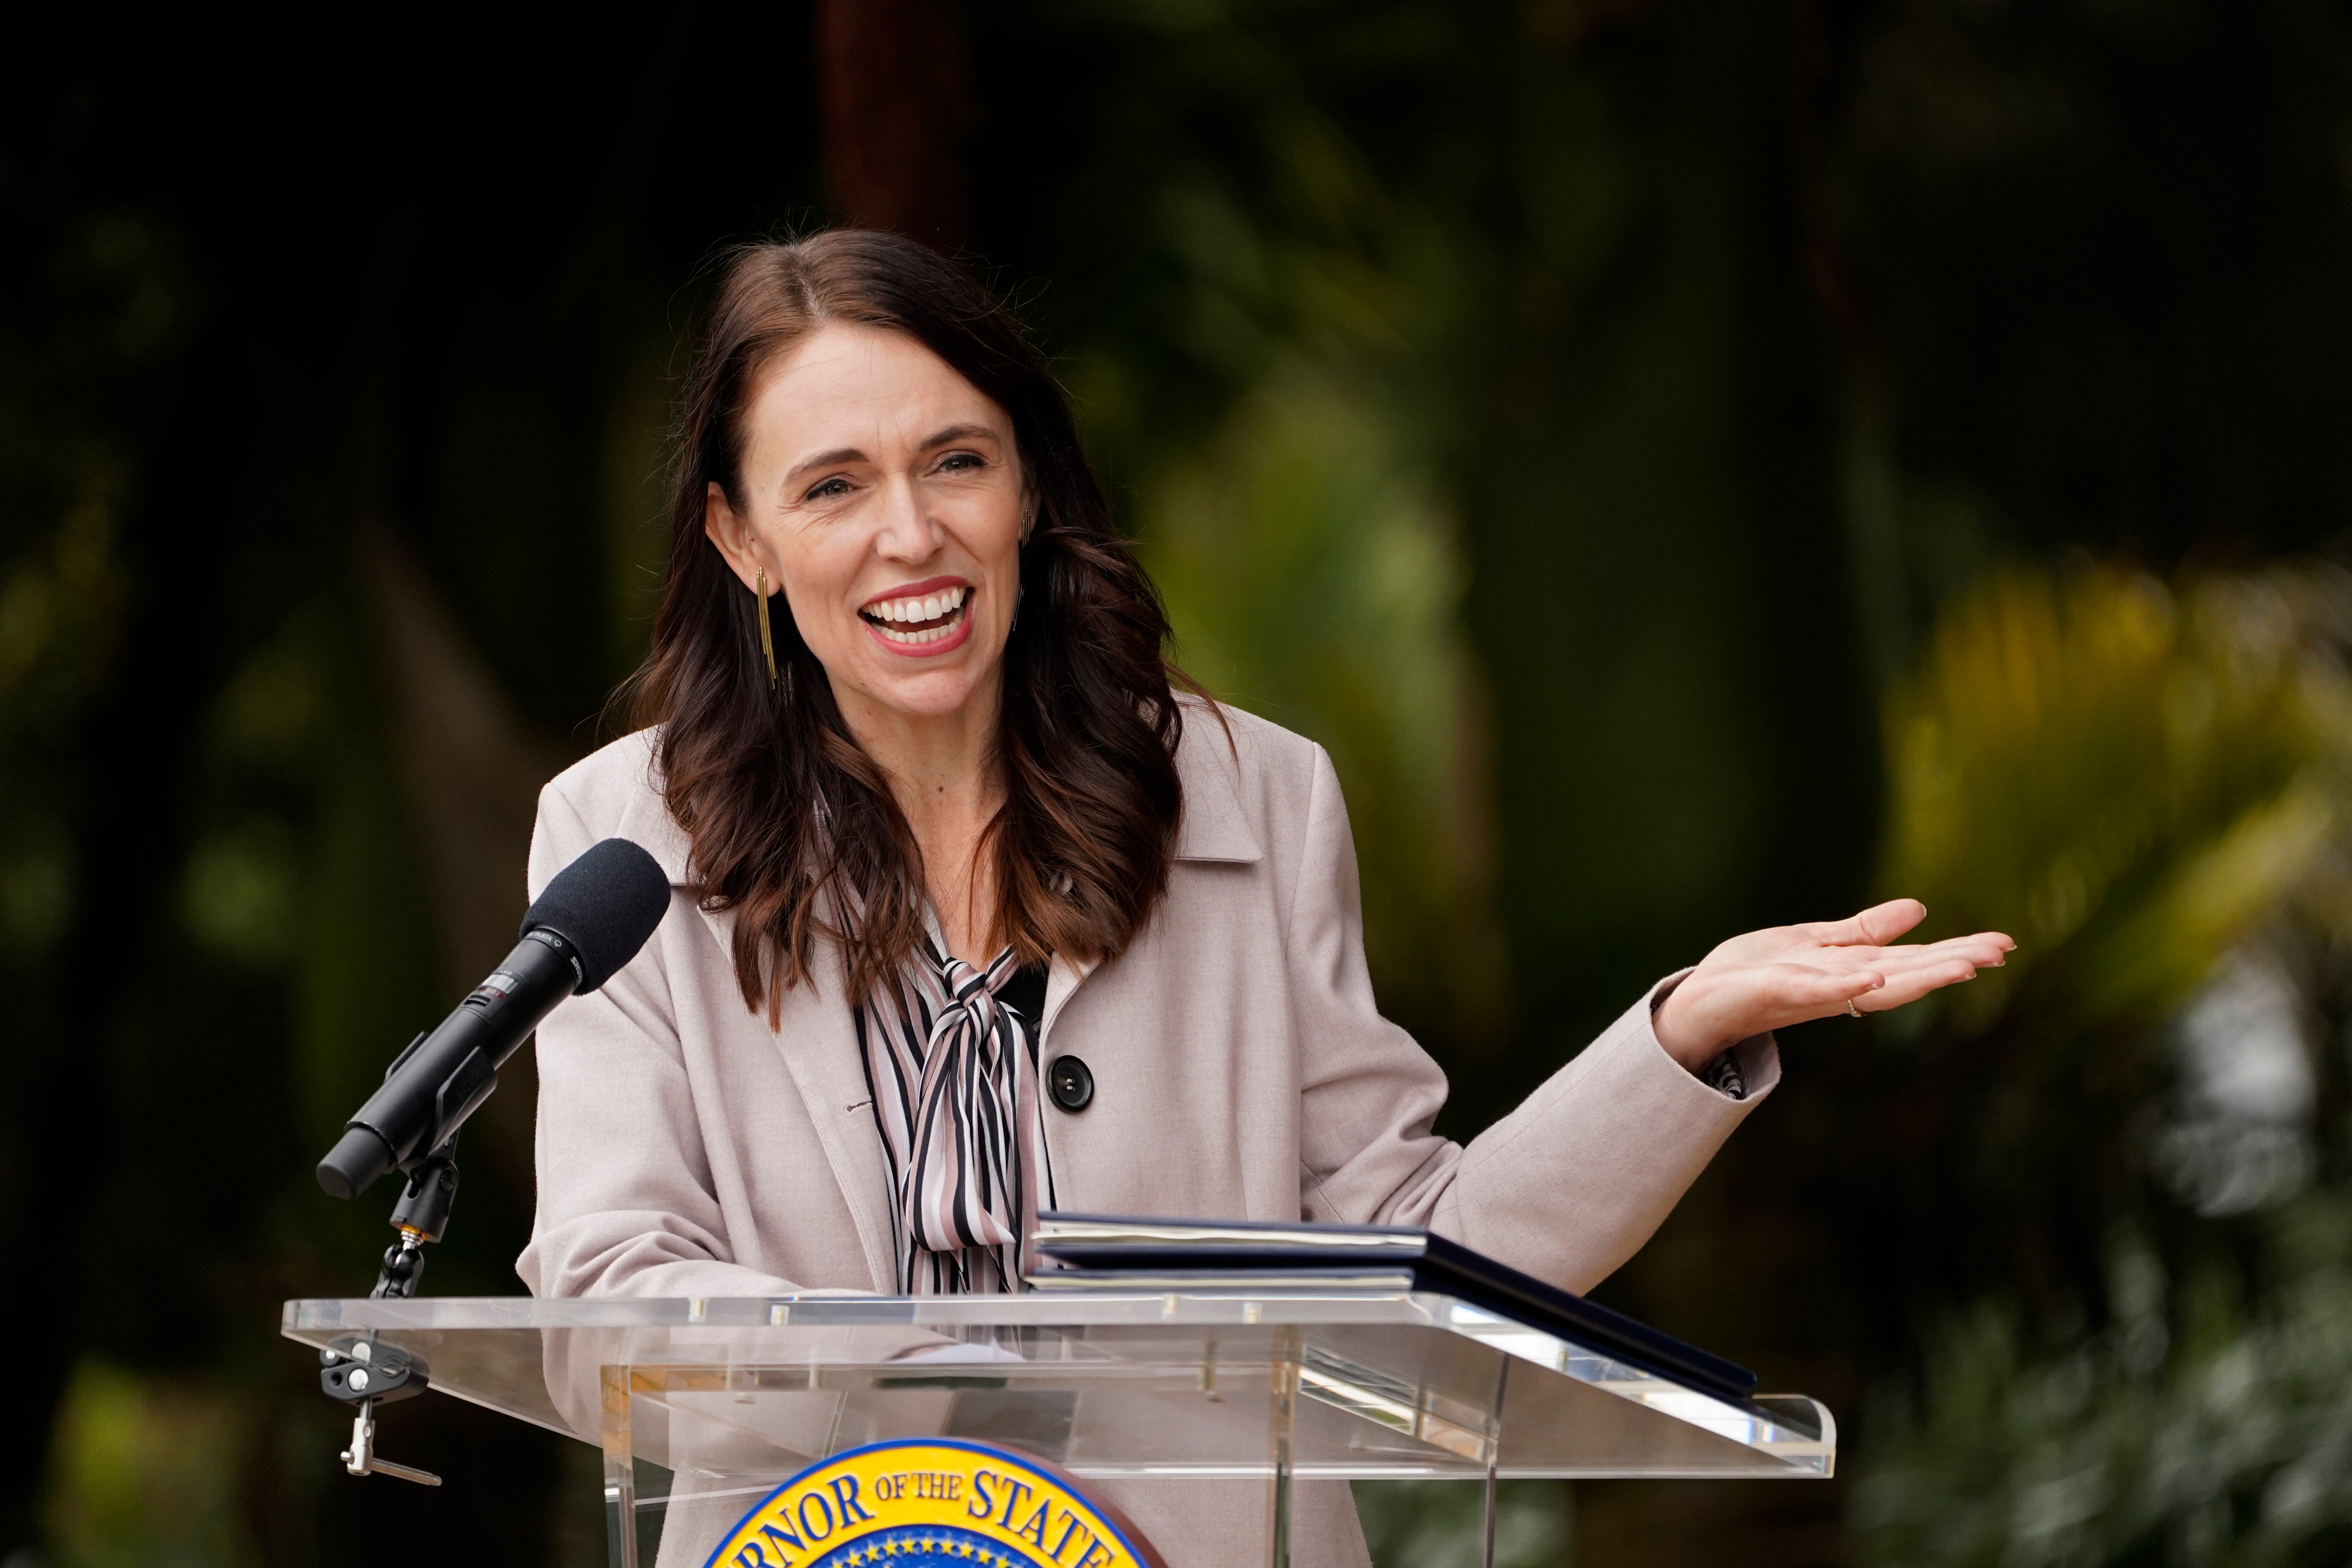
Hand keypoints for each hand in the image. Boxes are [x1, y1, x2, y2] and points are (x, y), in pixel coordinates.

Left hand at [1651, 899, 2013, 1071]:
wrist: (1701, 999)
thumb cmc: (1756, 973)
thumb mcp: (1816, 942)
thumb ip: (1865, 932)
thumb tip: (1919, 910)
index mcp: (1851, 972)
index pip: (1913, 961)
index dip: (1956, 952)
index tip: (2002, 944)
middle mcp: (1839, 986)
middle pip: (1905, 976)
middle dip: (1952, 964)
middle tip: (1998, 953)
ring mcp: (1810, 991)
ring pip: (1872, 987)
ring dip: (1915, 977)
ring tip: (1961, 967)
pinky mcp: (1776, 991)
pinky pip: (1816, 991)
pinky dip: (1845, 986)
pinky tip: (1874, 979)